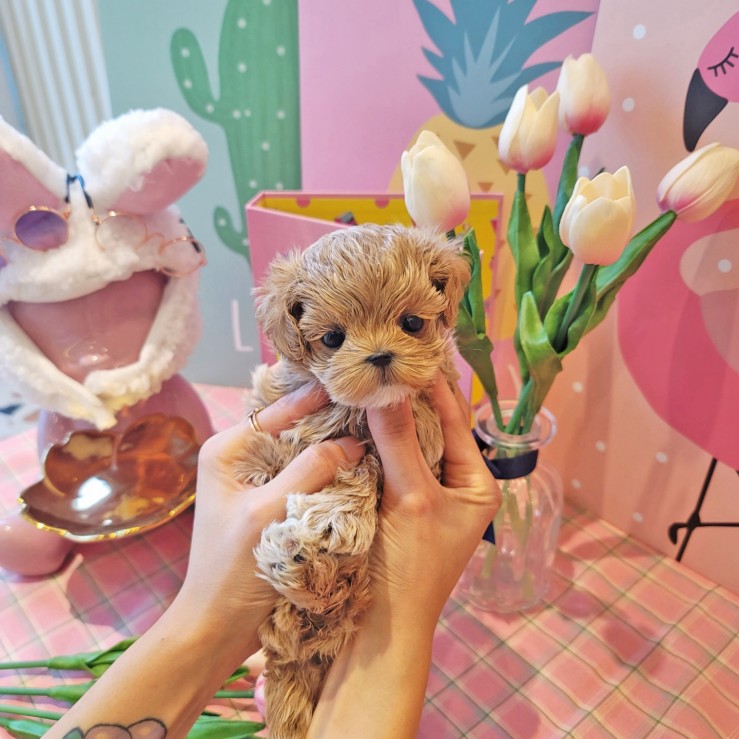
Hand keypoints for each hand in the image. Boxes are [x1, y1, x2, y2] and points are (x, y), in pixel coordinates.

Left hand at [174, 382, 365, 648]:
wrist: (216, 627)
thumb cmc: (231, 572)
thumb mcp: (269, 514)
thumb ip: (309, 471)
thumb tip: (352, 442)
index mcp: (227, 449)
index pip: (279, 410)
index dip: (317, 398)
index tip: (356, 384)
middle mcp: (241, 458)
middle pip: (293, 428)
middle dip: (330, 421)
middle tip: (373, 407)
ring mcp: (258, 481)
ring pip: (303, 453)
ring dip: (333, 448)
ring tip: (374, 431)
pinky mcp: (274, 503)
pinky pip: (306, 478)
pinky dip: (330, 474)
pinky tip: (360, 467)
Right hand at [366, 372, 500, 624]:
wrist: (379, 629)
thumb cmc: (410, 569)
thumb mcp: (412, 499)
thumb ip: (401, 442)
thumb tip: (388, 387)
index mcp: (476, 485)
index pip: (455, 422)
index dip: (433, 386)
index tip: (410, 350)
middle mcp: (453, 485)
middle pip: (430, 428)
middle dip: (406, 398)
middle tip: (382, 358)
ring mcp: (421, 493)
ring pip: (404, 443)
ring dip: (386, 417)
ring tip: (366, 378)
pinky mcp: (392, 502)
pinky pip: (383, 461)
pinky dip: (370, 441)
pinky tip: (352, 416)